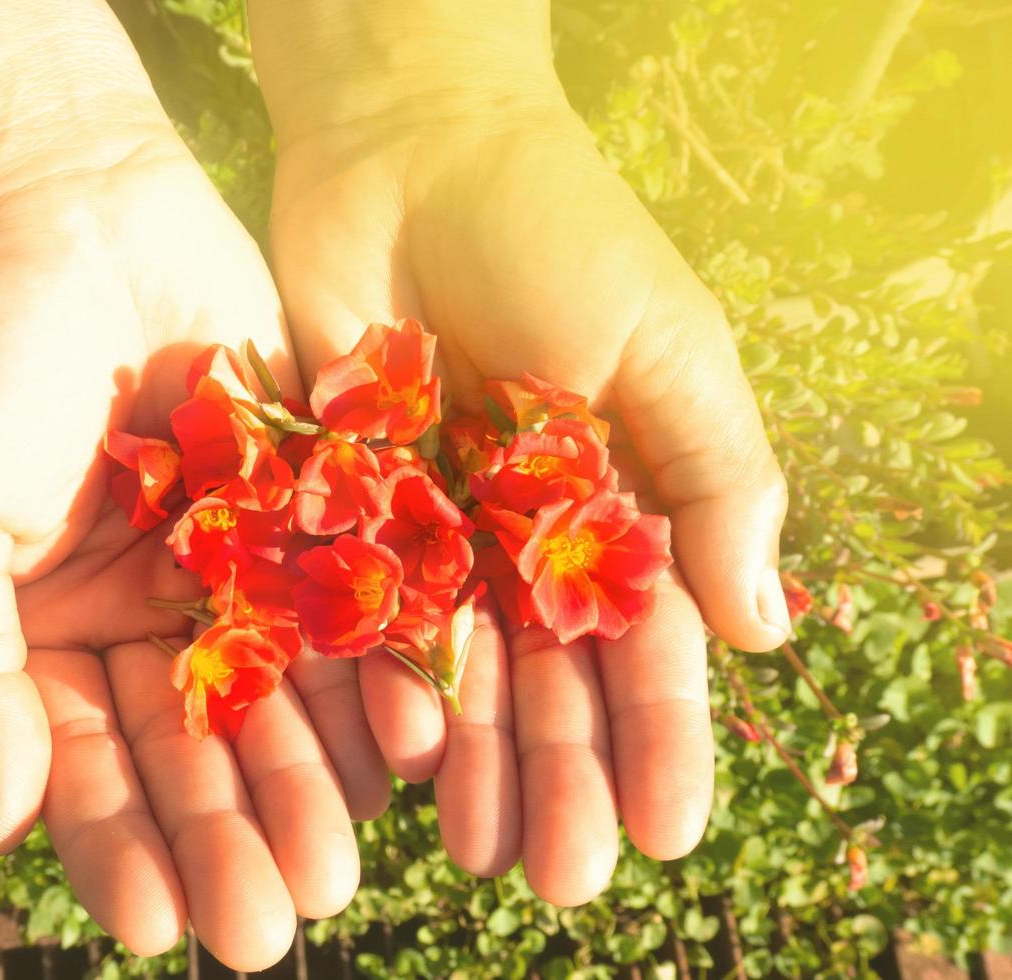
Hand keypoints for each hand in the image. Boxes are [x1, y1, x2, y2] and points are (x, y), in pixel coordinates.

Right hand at [0, 131, 394, 966]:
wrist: (63, 207)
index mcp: (53, 635)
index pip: (90, 766)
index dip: (121, 846)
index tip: (153, 924)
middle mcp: (150, 613)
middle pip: (200, 748)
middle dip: (233, 833)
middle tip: (275, 920)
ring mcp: (235, 560)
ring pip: (282, 693)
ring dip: (311, 776)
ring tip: (341, 857)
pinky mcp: (308, 500)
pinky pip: (345, 599)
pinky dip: (372, 668)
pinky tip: (403, 739)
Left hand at [255, 36, 788, 903]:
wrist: (413, 152)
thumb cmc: (560, 231)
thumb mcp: (666, 344)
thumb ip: (715, 478)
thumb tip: (765, 631)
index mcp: (617, 503)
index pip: (647, 645)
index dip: (661, 740)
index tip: (667, 830)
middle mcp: (526, 533)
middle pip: (548, 680)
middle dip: (562, 775)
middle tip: (562, 877)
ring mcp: (434, 525)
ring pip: (457, 669)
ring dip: (473, 761)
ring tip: (476, 851)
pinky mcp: (347, 501)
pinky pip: (363, 612)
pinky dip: (379, 684)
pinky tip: (396, 755)